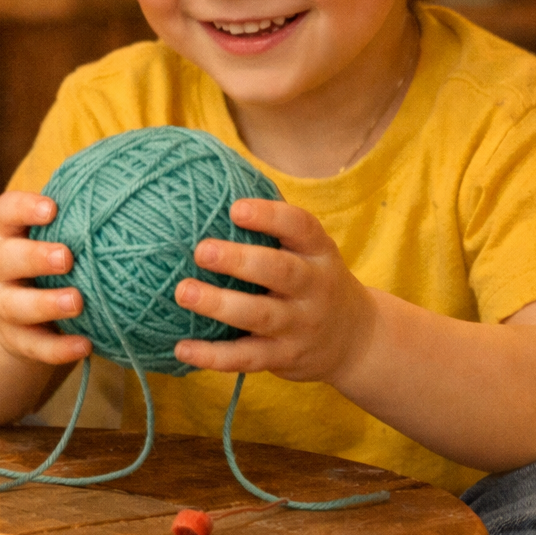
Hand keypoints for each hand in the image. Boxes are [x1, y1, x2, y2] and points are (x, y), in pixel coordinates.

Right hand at [0, 191, 90, 364]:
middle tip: (67, 256)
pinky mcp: (17, 341)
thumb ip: (79, 217)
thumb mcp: (54, 238)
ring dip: (46, 304)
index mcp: (10, 236)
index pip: (5, 212)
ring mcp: (4, 307)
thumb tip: (131, 176)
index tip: (52, 208)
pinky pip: (36, 347)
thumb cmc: (49, 267)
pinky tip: (85, 345)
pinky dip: (59, 348)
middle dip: (35, 256)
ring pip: (16, 305)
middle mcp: (0, 269)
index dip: (23, 208)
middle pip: (5, 259)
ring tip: (78, 302)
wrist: (18, 322)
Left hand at [172, 198, 376, 383]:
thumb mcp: (309, 249)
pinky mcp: (284, 358)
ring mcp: (300, 325)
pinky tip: (180, 348)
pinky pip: (246, 358)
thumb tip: (218, 175)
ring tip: (182, 292)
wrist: (355, 339)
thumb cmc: (313, 279)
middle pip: (280, 271)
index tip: (236, 208)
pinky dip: (212, 356)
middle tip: (201, 250)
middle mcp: (314, 287)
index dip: (270, 216)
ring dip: (219, 305)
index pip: (301, 227)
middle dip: (240, 260)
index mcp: (318, 252)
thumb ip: (274, 223)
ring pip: (261, 316)